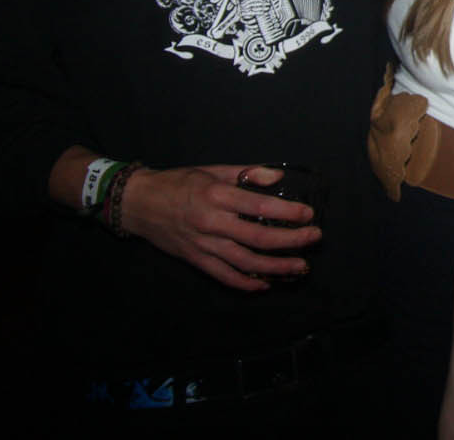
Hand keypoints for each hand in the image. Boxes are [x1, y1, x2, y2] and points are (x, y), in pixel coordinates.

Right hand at [118, 164, 321, 290]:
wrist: (139, 203)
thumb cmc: (180, 182)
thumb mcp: (214, 170)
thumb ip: (247, 173)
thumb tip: (277, 177)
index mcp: (217, 195)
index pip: (259, 206)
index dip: (287, 211)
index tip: (309, 214)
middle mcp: (212, 222)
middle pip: (257, 237)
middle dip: (290, 240)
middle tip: (314, 239)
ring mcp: (203, 244)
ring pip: (245, 261)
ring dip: (275, 267)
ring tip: (300, 267)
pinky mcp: (195, 260)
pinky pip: (224, 276)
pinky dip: (246, 282)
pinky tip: (265, 283)